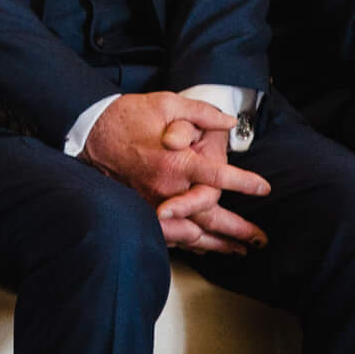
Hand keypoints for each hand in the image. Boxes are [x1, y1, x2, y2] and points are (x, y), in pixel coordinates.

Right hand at [82, 93, 269, 251]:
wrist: (91, 131)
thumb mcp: (167, 103)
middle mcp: (166, 188)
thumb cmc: (129, 116)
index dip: (244, 183)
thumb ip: (201, 113)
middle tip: (259, 239)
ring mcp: (152, 203)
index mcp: (175, 162)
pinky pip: (169, 234)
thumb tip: (228, 121)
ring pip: (191, 232)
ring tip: (239, 250)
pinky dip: (190, 244)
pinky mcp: (142, 209)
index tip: (263, 188)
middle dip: (237, 229)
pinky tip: (205, 248)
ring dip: (217, 243)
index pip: (218, 177)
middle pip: (209, 216)